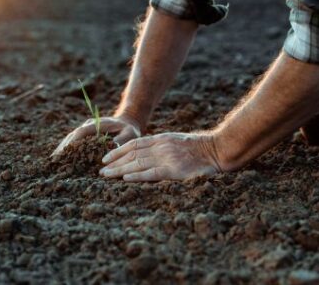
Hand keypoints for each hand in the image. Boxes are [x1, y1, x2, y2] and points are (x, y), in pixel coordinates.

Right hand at [51, 114, 140, 156]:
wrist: (128, 121)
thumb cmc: (130, 129)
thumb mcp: (130, 134)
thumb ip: (122, 140)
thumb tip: (112, 148)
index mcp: (98, 124)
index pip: (81, 132)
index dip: (72, 142)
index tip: (64, 152)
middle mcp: (89, 125)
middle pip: (73, 135)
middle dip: (63, 147)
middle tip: (54, 159)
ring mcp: (86, 128)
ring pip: (71, 137)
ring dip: (63, 148)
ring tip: (54, 160)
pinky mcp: (85, 134)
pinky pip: (74, 141)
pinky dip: (67, 148)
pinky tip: (61, 158)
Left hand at [100, 132, 222, 181]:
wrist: (217, 149)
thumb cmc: (199, 148)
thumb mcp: (176, 141)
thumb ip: (162, 146)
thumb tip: (145, 154)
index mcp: (161, 139)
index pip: (134, 144)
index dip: (118, 151)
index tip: (106, 158)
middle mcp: (160, 147)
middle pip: (132, 154)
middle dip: (115, 162)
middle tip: (101, 170)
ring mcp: (166, 159)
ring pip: (137, 164)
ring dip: (120, 170)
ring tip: (106, 175)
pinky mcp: (173, 170)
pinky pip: (152, 173)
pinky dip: (137, 176)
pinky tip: (125, 179)